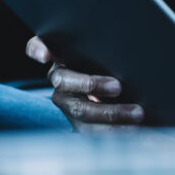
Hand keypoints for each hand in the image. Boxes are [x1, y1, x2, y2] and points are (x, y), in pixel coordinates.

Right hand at [25, 36, 144, 131]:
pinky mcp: (81, 125)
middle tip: (118, 87)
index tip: (45, 56)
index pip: (38, 47)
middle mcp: (61, 81)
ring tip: (137, 113)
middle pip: (65, 81)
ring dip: (111, 113)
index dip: (38, 49)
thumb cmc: (112, 67)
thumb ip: (105, 53)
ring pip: (81, 110)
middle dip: (91, 84)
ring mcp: (68, 104)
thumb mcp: (106, 58)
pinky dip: (116, 132)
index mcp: (62, 57)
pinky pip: (94, 132)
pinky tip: (136, 131)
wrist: (121, 96)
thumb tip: (128, 42)